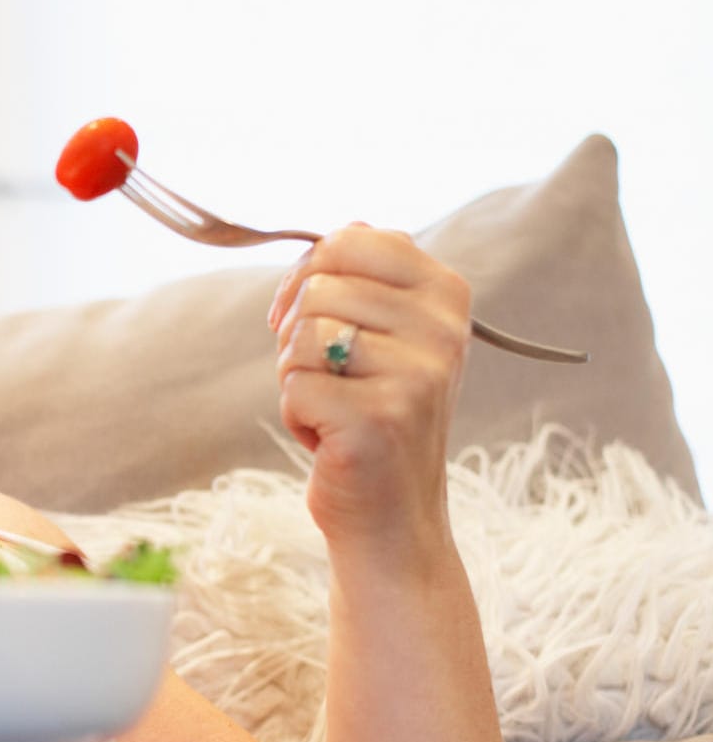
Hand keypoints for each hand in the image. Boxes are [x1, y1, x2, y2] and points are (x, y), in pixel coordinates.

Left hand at [268, 224, 471, 551]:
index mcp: (446, 295)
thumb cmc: (373, 418)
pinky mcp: (378, 420)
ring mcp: (415, 377)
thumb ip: (367, 280)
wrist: (391, 517)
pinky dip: (296, 417)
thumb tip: (349, 224)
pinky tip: (331, 440)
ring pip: (301, 336)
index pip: (350, 239)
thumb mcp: (385, 339)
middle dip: (297, 335)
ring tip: (333, 409)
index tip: (304, 314)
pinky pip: (294, 387)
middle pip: (317, 288)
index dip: (307, 275)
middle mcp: (442, 331)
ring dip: (295, 378)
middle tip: (327, 378)